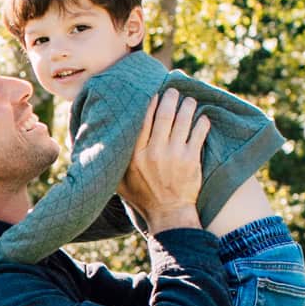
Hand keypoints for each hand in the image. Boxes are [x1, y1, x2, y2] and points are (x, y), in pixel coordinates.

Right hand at [120, 89, 210, 232]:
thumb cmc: (143, 198)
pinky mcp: (191, 160)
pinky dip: (201, 123)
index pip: (144, 120)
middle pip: (164, 115)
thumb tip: (102, 146)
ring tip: (189, 101)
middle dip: (170, 98)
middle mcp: (154, 152)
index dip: (151, 103)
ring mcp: (174, 155)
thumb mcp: (120, 183)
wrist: (169, 215)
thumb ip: (115, 163)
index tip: (155, 94)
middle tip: (174, 91)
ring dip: (187, 106)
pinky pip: (199, 133)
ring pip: (183, 120)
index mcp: (135, 155)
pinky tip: (202, 118)